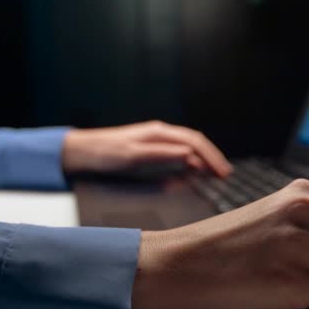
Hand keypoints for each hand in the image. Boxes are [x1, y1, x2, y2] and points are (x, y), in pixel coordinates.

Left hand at [62, 121, 231, 176]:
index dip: (211, 156)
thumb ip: (161, 155)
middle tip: (225, 175)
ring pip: (189, 149)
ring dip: (204, 161)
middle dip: (212, 158)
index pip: (194, 142)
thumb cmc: (105, 153)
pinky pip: (178, 156)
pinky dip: (191, 165)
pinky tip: (195, 174)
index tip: (222, 172)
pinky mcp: (152, 152)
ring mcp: (157, 142)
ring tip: (216, 175)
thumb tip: (188, 154)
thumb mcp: (133, 156)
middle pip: (196, 143)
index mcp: (160, 133)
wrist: (83, 152)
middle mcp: (161, 135)